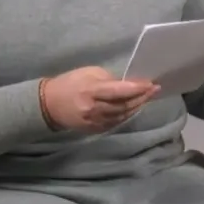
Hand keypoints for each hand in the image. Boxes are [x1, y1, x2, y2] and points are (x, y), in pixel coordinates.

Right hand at [41, 66, 158, 132]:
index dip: (137, 88)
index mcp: (91, 91)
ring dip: (137, 106)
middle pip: (124, 105)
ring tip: (147, 97)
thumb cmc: (70, 83)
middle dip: (142, 97)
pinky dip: (127, 114)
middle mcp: (94, 109)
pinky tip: (134, 107)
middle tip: (154, 90)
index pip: (119, 91)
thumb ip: (109, 80)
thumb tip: (129, 85)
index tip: (151, 83)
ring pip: (122, 115)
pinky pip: (116, 122)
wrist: (48, 105)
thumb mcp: (88, 73)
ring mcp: (94, 122)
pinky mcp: (94, 130)